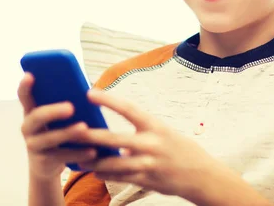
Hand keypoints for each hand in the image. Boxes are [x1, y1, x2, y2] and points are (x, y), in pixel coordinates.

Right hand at [18, 72, 96, 180]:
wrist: (48, 165)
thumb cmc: (58, 131)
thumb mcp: (59, 118)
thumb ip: (68, 104)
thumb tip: (89, 92)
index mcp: (32, 111)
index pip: (24, 96)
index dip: (25, 86)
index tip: (30, 75)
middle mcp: (28, 127)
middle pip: (37, 116)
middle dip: (54, 111)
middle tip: (71, 107)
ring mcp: (33, 145)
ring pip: (50, 138)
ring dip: (68, 132)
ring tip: (84, 128)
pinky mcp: (43, 162)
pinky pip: (62, 157)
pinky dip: (78, 153)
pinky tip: (93, 151)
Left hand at [77, 89, 223, 200]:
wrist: (201, 174)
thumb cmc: (179, 148)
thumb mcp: (163, 132)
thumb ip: (140, 132)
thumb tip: (113, 137)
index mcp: (155, 126)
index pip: (128, 109)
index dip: (108, 100)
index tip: (89, 93)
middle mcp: (151, 144)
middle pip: (115, 139)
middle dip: (92, 136)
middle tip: (73, 131)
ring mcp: (148, 164)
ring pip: (113, 164)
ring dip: (94, 162)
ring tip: (78, 158)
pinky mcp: (146, 181)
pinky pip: (120, 178)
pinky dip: (106, 175)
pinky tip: (95, 172)